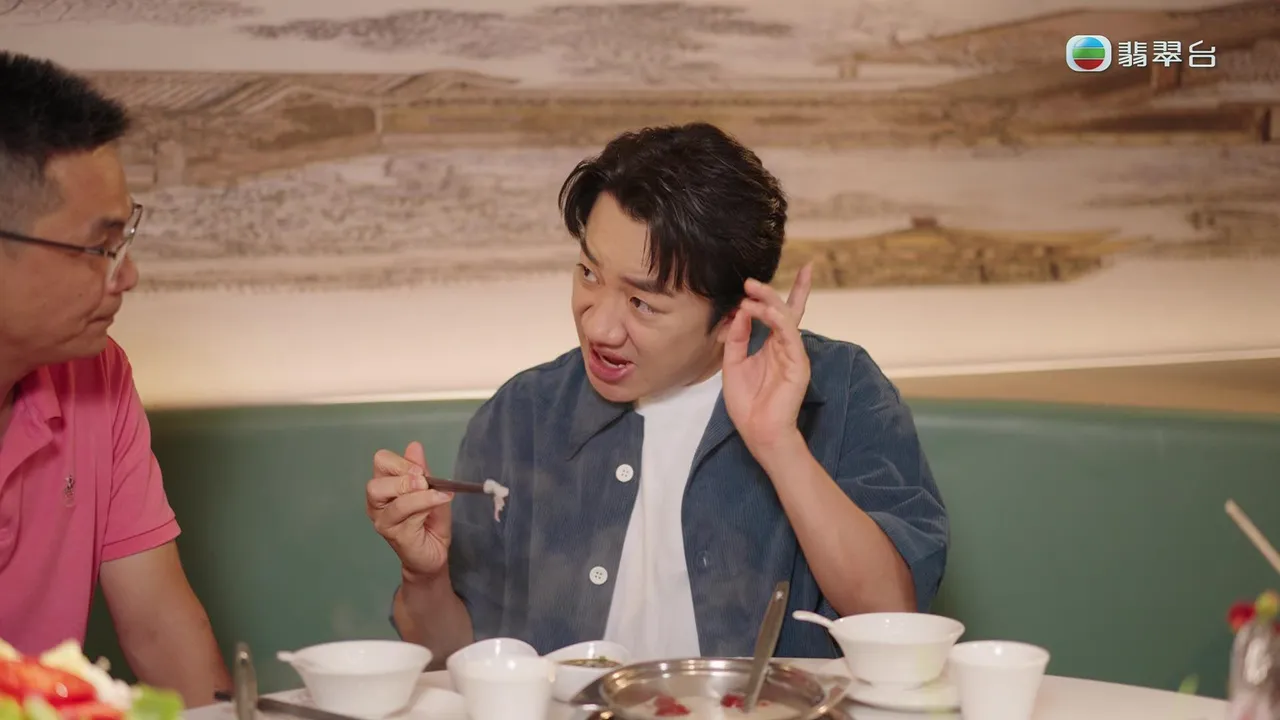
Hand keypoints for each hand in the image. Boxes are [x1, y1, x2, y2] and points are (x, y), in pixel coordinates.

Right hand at [366, 441, 453, 580]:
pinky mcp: (396, 535)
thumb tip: (414, 446)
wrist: (434, 554)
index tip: (420, 470)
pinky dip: (425, 504)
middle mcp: (377, 505)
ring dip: (416, 493)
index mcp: (384, 487)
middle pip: (376, 484)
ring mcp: (384, 522)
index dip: (400, 462)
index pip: (380, 462)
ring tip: (435, 493)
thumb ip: (421, 470)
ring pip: (392, 500)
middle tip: (424, 481)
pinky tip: (439, 501)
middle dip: (403, 477)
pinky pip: (408, 515)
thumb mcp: (431, 490)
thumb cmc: (430, 522)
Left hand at [722, 263, 813, 457]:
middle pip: (784, 309)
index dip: (772, 294)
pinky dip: (778, 320)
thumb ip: (737, 336)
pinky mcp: (798, 364)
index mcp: (771, 345)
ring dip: (768, 302)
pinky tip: (765, 311)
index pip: (777, 313)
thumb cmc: (748, 402)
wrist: (758, 431)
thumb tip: (742, 309)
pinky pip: (790, 335)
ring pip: (786, 318)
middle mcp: (785, 345)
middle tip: (750, 280)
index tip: (752, 280)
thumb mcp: (733, 362)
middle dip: (768, 292)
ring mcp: (793, 353)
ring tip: (750, 292)